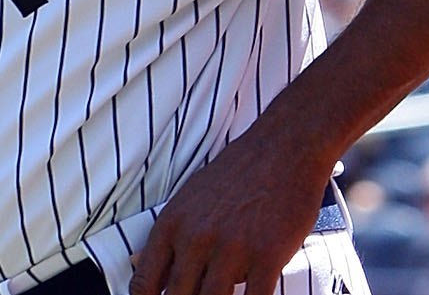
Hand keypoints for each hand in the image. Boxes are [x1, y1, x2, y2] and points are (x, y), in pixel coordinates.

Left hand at [130, 136, 326, 294]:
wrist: (284, 147)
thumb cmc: (237, 173)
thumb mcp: (190, 198)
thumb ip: (172, 238)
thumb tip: (148, 273)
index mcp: (172, 225)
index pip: (144, 285)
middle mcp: (196, 238)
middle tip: (201, 294)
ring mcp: (231, 248)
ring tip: (224, 294)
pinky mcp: (267, 255)